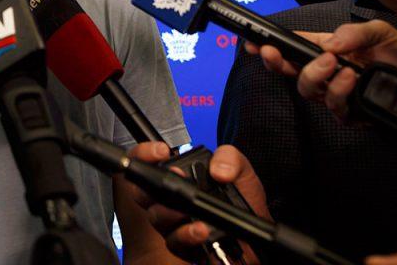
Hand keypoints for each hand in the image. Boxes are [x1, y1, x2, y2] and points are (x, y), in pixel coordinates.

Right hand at [128, 143, 268, 263]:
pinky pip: (174, 241)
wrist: (254, 231)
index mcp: (178, 177)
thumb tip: (218, 169)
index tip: (161, 151)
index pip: (147, 162)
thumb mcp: (240, 171)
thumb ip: (230, 158)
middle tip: (176, 177)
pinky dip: (186, 235)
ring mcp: (174, 222)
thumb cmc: (243, 201)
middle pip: (142, 191)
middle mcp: (170, 199)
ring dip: (170, 212)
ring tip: (189, 208)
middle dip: (154, 184)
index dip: (144, 154)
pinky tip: (200, 230)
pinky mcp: (183, 244)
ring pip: (156, 216)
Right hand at [245, 21, 396, 119]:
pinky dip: (338, 91)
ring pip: (307, 90)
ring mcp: (335, 94)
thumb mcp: (380, 31)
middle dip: (278, 62)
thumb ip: (353, 33)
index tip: (252, 43)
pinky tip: (349, 79)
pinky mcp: (349, 113)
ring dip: (314, 75)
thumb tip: (327, 43)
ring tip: (334, 64)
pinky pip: (333, 107)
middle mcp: (326, 73)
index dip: (268, 46)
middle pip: (290, 72)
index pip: (291, 47)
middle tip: (276, 52)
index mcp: (326, 49)